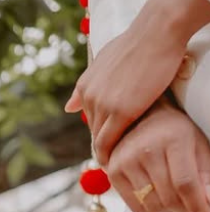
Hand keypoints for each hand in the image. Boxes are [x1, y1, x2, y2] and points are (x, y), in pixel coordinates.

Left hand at [66, 0, 206, 164]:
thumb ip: (86, 85)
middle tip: (111, 158)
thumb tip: (67, 108)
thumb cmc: (138, 43)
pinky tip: (114, 163)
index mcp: (84, 87)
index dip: (98, 133)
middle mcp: (89, 97)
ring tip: (114, 163)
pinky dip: (109, 155)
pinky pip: (109, 142)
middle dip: (101, 144)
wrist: (158, 32)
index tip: (104, 145)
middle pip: (93, 130)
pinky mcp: (121, 112)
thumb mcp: (104, 61)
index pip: (88, 118)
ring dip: (106, 151)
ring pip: (100, 138)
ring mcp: (104, 105)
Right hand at [107, 100, 209, 211]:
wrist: (141, 119)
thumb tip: (209, 203)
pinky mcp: (114, 174)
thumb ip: (206, 175)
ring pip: (152, 206)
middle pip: (168, 198)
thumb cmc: (172, 132)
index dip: (198, 205)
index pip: (186, 183)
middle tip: (192, 208)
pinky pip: (136, 207)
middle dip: (185, 210)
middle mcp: (147, 150)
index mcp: (173, 139)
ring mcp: (127, 162)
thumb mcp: (196, 146)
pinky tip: (161, 206)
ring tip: (177, 205)